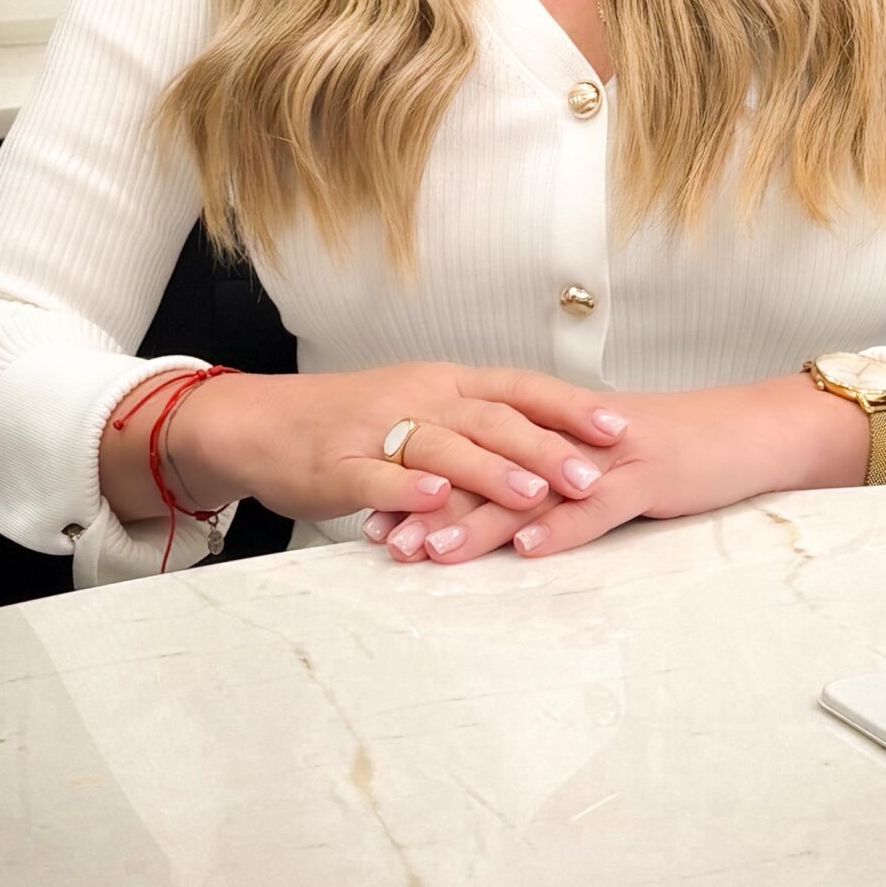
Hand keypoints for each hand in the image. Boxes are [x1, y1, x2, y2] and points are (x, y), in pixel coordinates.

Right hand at [162, 362, 629, 528]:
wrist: (264, 424)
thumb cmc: (353, 422)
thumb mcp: (423, 410)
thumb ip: (478, 426)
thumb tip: (553, 444)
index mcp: (447, 384)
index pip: (521, 389)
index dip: (571, 408)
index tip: (621, 428)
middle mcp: (421, 398)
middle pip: (493, 418)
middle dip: (547, 448)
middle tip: (594, 475)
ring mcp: (379, 430)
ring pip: (445, 446)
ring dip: (491, 471)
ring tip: (533, 494)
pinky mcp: (340, 465)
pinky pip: (378, 475)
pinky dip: (409, 489)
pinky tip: (437, 502)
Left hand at [367, 375, 827, 565]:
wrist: (751, 429)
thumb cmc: (680, 452)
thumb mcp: (606, 465)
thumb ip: (556, 484)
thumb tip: (504, 517)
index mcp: (557, 431)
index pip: (478, 456)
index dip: (425, 485)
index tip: (375, 515)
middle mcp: (571, 437)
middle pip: (489, 470)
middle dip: (430, 507)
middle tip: (380, 541)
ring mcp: (608, 455)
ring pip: (530, 487)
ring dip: (477, 522)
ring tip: (428, 552)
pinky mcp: (648, 475)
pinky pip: (599, 505)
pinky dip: (562, 527)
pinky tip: (528, 549)